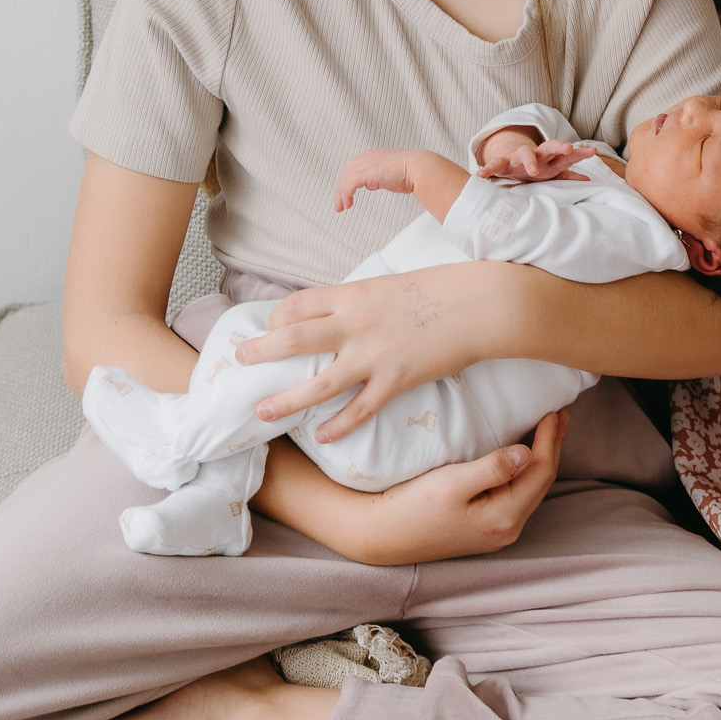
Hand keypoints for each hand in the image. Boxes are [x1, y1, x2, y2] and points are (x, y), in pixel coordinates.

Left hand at [236, 261, 525, 438]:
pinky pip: (359, 409)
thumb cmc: (444, 288)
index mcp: (354, 293)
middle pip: (293, 339)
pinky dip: (338, 426)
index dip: (278, 317)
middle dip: (261, 351)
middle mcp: (355, 323)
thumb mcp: (394, 282)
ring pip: (318, 383)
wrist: (482, 304)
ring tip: (261, 412)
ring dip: (286, 400)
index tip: (270, 327)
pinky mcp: (396, 380)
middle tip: (239, 360)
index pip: (299, 304)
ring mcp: (374, 354)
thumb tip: (348, 310)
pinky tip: (322, 436)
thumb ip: (366, 299)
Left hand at [335, 149, 415, 211]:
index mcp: (374, 156)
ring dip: (341, 194)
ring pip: (345, 179)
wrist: (419, 169)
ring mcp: (366, 164)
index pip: (354, 167)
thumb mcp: (391, 173)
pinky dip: (345, 195)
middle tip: (340, 203)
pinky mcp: (366, 173)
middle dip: (341, 189)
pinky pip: (349, 184)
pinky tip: (348, 203)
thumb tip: (374, 184)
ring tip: (342, 206)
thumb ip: (380, 177)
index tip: (347, 192)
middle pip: (346, 172)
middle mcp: (368, 157)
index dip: (348, 180)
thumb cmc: (412, 172)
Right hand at [357, 409, 568, 562]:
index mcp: (504, 517)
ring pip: (529, 488)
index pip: (540, 471)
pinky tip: (521, 455)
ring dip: (539, 458)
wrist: (381, 534)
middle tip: (560, 414)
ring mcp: (496, 531)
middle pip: (540, 481)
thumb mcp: (452, 482)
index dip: (550, 439)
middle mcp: (507, 529)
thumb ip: (493, 468)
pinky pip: (515, 493)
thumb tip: (526, 452)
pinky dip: (523, 470)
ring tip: (547, 430)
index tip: (554, 410)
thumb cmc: (412, 507)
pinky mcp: (483, 527)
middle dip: (551, 446)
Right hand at [479, 137, 596, 182]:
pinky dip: (488, 169)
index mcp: (550, 159)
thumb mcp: (551, 171)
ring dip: (529, 159)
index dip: (579, 153)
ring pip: (525, 153)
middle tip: (568, 148)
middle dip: (559, 146)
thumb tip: (587, 179)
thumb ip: (568, 175)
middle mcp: (536, 154)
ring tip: (534, 169)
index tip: (592, 151)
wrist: (509, 157)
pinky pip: (495, 165)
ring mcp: (519, 157)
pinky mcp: (503, 162)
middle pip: (549, 147)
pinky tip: (481, 175)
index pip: (567, 154)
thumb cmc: (534, 167)